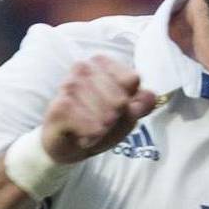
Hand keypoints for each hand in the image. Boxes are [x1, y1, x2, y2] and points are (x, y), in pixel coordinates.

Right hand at [41, 58, 159, 162]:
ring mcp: (68, 85)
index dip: (130, 102)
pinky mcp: (58, 106)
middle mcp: (83, 68)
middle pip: (119, 99)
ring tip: (95, 131)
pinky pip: (86, 122)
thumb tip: (151, 96)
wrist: (68, 145)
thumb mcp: (126, 115)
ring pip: (103, 111)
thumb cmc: (98, 124)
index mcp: (102, 64)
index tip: (120, 110)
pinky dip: (90, 135)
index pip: (131, 79)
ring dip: (103, 129)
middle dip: (117, 119)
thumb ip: (141, 105)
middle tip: (105, 125)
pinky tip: (85, 137)